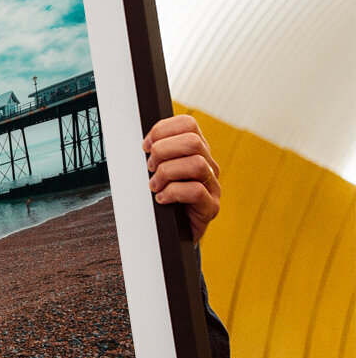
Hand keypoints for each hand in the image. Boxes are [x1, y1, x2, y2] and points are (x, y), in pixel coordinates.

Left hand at [142, 114, 220, 242]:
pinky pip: (196, 191)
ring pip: (196, 164)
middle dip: (163, 151)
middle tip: (150, 168)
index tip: (145, 146)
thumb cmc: (163, 199)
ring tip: (154, 186)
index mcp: (196, 151)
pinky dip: (172, 193)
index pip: (188, 124)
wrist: (172, 233)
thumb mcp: (157, 171)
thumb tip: (144, 144)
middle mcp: (208, 165)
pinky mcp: (211, 207)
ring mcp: (213, 186)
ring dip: (167, 173)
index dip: (162, 130)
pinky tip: (162, 199)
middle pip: (193, 141)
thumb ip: (156, 154)